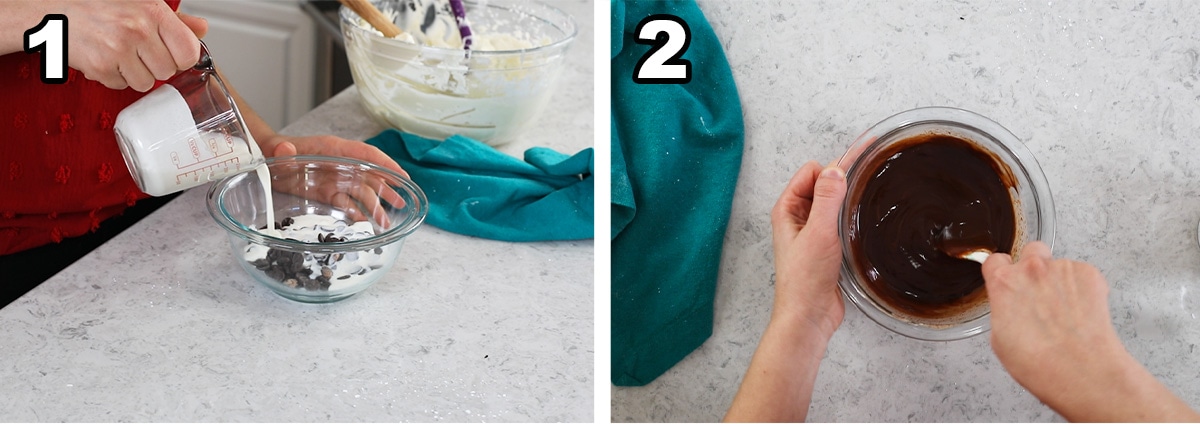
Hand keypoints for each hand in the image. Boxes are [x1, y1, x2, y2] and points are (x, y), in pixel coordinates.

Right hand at [60, 0, 208, 90]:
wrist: (52, 9)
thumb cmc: (97, 4)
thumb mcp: (141, 3)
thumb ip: (175, 19)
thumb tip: (201, 28)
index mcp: (152, 11)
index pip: (189, 52)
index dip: (181, 57)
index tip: (171, 53)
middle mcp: (138, 30)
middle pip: (168, 71)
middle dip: (155, 64)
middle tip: (137, 50)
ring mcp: (118, 50)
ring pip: (146, 82)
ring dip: (134, 73)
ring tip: (119, 52)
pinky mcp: (100, 67)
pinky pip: (121, 86)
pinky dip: (114, 77)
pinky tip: (104, 57)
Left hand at [262, 134, 408, 226]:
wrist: (264, 159)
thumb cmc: (273, 149)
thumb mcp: (275, 149)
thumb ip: (282, 149)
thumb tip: (286, 149)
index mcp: (332, 148)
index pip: (365, 154)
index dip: (385, 164)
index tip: (401, 175)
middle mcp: (339, 164)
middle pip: (369, 175)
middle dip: (386, 189)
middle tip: (401, 202)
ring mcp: (334, 180)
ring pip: (360, 192)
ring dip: (373, 206)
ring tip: (385, 222)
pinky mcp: (327, 193)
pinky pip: (346, 204)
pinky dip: (355, 214)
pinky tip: (363, 224)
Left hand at [725, 161, 847, 422]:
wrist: (809, 315)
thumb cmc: (805, 279)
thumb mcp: (818, 233)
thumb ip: (826, 199)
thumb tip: (835, 168)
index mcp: (787, 210)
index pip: (811, 171)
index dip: (834, 164)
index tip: (862, 154)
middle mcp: (797, 218)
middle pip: (823, 183)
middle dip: (843, 173)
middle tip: (872, 160)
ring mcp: (812, 231)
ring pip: (833, 201)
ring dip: (849, 195)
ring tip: (873, 182)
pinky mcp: (826, 246)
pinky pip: (839, 219)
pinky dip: (851, 213)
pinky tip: (867, 213)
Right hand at [983, 242, 1199, 420]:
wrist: (1081, 369)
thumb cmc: (1040, 362)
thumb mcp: (999, 339)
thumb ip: (1003, 310)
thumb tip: (1010, 308)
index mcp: (1003, 283)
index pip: (995, 261)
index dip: (1000, 271)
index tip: (1005, 278)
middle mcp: (1032, 269)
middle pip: (1031, 251)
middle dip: (1034, 266)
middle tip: (1039, 291)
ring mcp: (1063, 269)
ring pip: (1060, 265)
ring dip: (1061, 281)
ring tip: (1065, 313)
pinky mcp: (1089, 275)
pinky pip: (1083, 274)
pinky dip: (1083, 289)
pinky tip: (1081, 312)